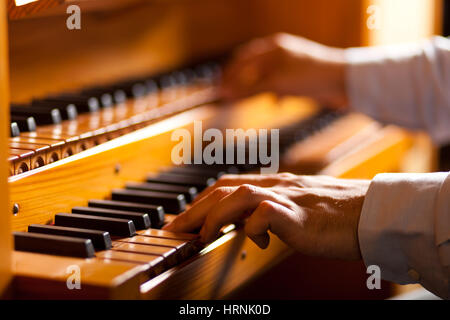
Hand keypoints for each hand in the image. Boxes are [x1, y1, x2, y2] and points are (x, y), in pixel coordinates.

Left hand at [164, 173, 369, 259]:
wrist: (372, 213)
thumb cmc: (336, 215)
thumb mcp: (296, 211)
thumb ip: (270, 213)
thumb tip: (249, 228)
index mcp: (275, 185)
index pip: (229, 185)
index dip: (202, 200)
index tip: (184, 217)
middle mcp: (277, 186)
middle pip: (225, 188)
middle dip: (195, 208)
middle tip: (175, 227)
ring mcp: (288, 197)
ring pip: (239, 195)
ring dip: (214, 215)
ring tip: (199, 235)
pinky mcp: (301, 215)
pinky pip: (267, 213)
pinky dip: (253, 226)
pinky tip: (255, 239)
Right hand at [220, 33, 348, 108]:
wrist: (344, 83)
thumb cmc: (310, 76)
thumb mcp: (276, 83)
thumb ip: (249, 89)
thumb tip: (224, 95)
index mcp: (272, 48)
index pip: (242, 60)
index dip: (227, 76)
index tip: (217, 92)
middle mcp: (280, 54)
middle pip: (252, 68)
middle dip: (240, 84)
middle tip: (228, 99)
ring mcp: (290, 66)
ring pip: (265, 78)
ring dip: (256, 90)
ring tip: (247, 102)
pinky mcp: (299, 79)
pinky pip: (279, 86)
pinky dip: (274, 94)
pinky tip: (276, 102)